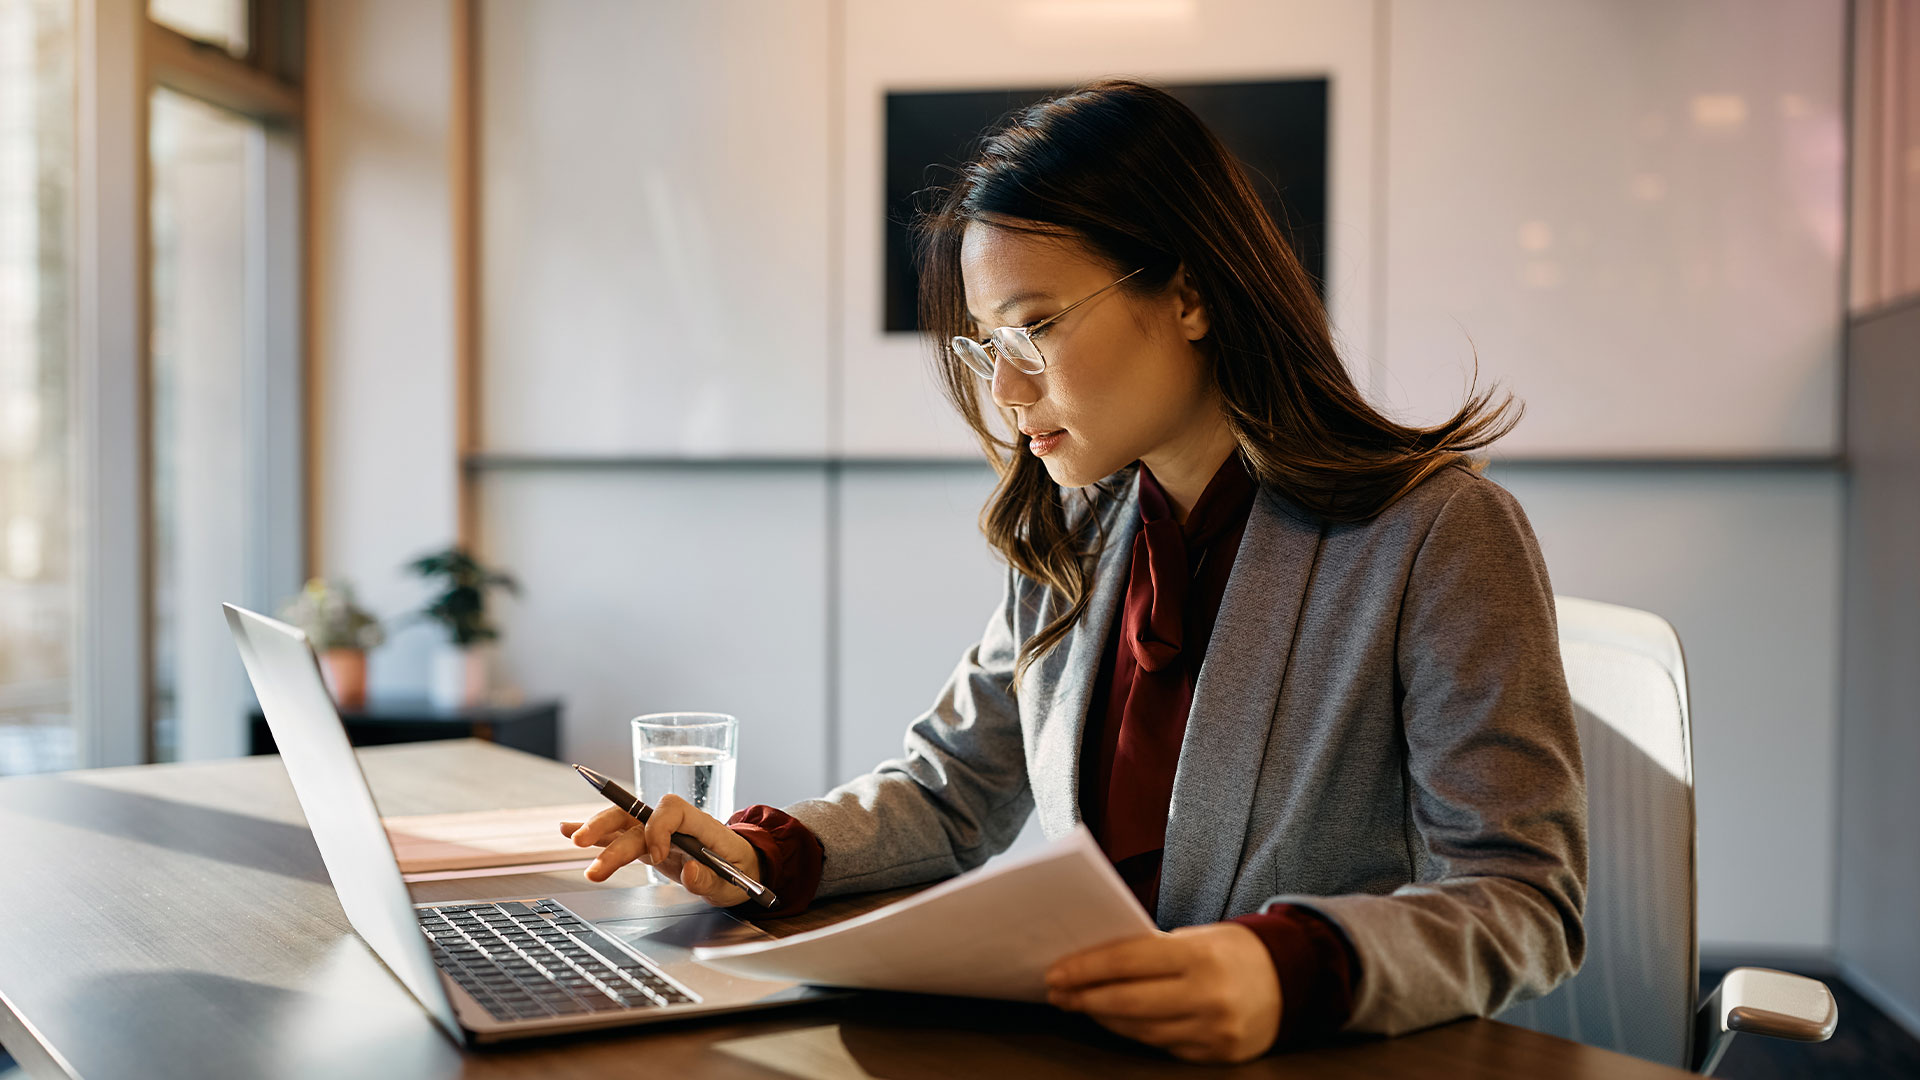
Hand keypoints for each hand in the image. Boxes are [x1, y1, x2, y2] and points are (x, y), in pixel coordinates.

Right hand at [558, 794, 761, 906]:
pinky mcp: (649, 846)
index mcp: (701, 826)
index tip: (657, 856)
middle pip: (638, 814)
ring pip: (624, 823)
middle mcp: (676, 825)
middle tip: (585, 843)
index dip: (659, 828)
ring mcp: (660, 834)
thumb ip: (710, 879)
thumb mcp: (733, 884)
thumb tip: (690, 870)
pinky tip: (569, 831)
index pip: (673, 810)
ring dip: (597, 830)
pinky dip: (596, 834)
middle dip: (609, 826)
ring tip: (570, 836)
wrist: (743, 869)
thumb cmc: (740, 872)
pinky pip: (620, 836)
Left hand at [1046, 922, 1281, 1063]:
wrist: (1291, 981)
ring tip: (1081, 1004)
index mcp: (1201, 955)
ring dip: (1104, 1018)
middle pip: (1127, 1002)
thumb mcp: (1196, 937)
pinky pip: (1161, 1046)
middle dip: (1085, 997)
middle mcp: (1209, 996)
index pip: (1127, 961)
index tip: (1057, 971)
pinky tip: (1115, 1021)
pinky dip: (1134, 1032)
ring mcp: (1214, 1031)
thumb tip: (1093, 963)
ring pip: (1140, 1030)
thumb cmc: (1232, 951)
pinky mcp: (1216, 1055)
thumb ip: (1151, 951)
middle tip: (1058, 991)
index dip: (1085, 968)